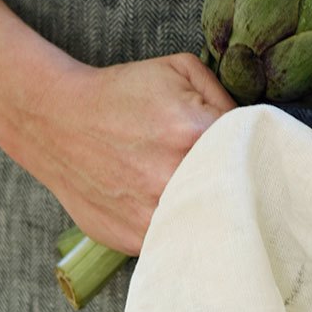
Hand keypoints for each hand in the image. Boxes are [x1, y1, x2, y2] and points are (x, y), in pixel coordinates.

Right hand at [20, 51, 237, 254]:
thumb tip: (255, 129)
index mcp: (192, 131)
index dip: (256, 150)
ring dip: (212, 214)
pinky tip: (175, 211)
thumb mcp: (178, 70)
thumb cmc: (120, 95)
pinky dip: (181, 230)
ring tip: (205, 197)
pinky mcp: (134, 238)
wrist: (55, 121)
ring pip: (208, 226)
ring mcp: (152, 213)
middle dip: (240, 185)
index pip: (254, 150)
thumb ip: (224, 96)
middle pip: (237, 193)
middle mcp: (173, 177)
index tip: (251, 152)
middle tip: (236, 179)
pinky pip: (175, 241)